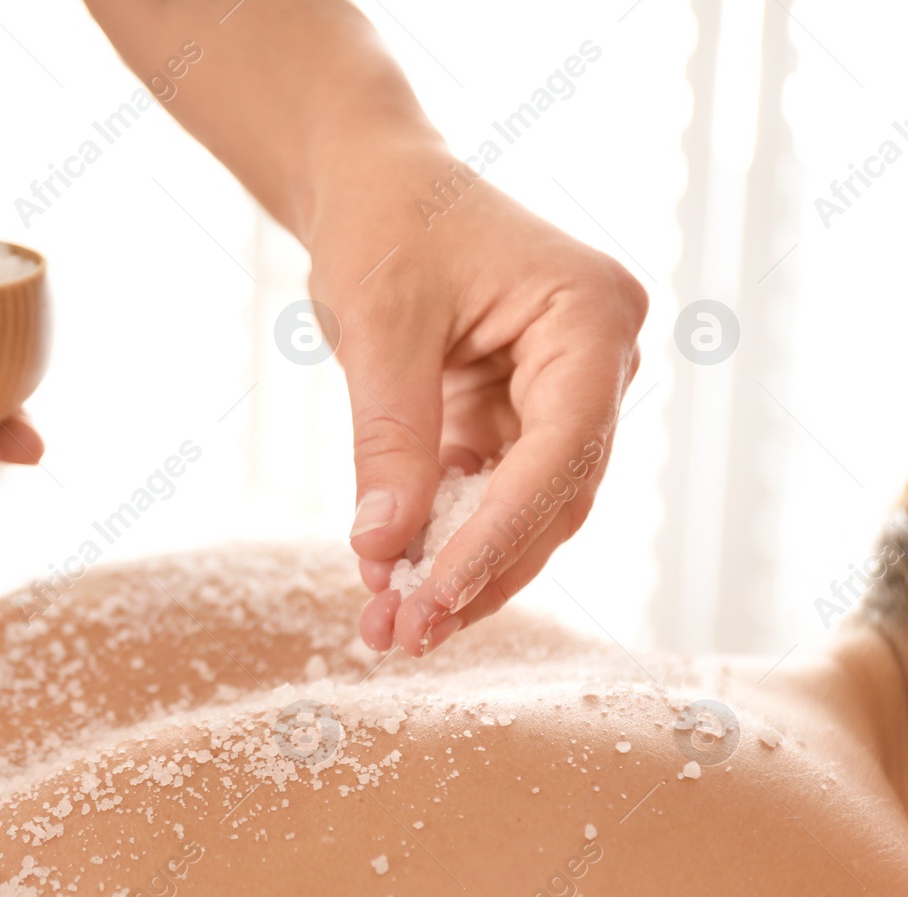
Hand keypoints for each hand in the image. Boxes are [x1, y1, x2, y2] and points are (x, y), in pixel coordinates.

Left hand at [308, 140, 646, 656]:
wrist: (373, 184)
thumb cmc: (384, 224)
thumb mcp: (379, 327)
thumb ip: (390, 440)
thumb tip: (383, 555)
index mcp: (591, 316)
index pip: (560, 451)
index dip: (497, 537)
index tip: (432, 600)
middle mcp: (598, 361)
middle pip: (552, 496)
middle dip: (477, 572)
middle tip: (401, 637)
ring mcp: (565, 392)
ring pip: (525, 510)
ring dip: (461, 572)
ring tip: (391, 630)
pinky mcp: (520, 416)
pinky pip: (491, 495)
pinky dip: (445, 540)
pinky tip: (395, 586)